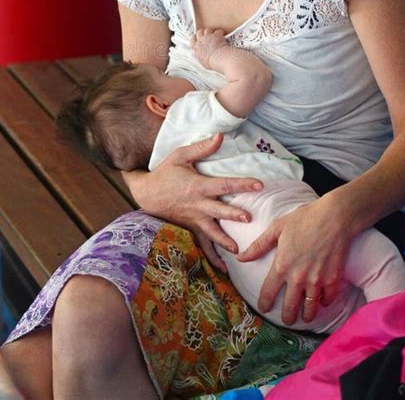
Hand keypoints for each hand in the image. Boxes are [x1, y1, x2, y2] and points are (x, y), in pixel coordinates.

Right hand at [123, 133, 262, 271]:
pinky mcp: (191, 228)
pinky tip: (224, 268)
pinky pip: (202, 245)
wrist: (147, 193)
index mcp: (198, 186)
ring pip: (211, 232)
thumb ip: (202, 147)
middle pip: (219, 210)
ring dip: (224, 240)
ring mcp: (194, 219)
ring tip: (237, 250)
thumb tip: (221, 135)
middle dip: (233, 214)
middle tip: (249, 218)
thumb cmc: (165, 172)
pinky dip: (212, 257)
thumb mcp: (180, 156)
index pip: (223, 184)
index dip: (241, 184)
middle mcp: (198, 204)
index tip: (258, 184)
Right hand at [191, 28, 227, 69]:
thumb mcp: (202, 62)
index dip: (195, 38)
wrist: (218, 59)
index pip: (192, 39)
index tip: (197, 38)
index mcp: (196, 48)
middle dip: (202, 32)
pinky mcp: (216, 35)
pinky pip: (218, 31)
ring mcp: (209, 37)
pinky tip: (222, 35)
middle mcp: (201, 40)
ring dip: (210, 31)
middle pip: (199, 32)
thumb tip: (200, 56)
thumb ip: (200, 56)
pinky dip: (220, 33)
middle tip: (206, 35)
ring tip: (214, 34)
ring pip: (207, 29)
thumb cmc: (211, 62)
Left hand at [237, 193, 354, 323]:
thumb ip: (259, 246)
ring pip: (310, 308)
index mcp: (282, 265)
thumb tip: (241, 257)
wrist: (334, 217)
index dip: (264, 303)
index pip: (268, 292)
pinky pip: (327, 299)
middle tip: (287, 320)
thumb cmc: (304, 218)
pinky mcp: (333, 279)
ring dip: (306, 315)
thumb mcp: (277, 228)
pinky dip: (324, 302)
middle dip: (287, 317)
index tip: (264, 308)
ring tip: (305, 318)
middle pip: (290, 307)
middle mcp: (298, 277)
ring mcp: (316, 280)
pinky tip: (322, 301)